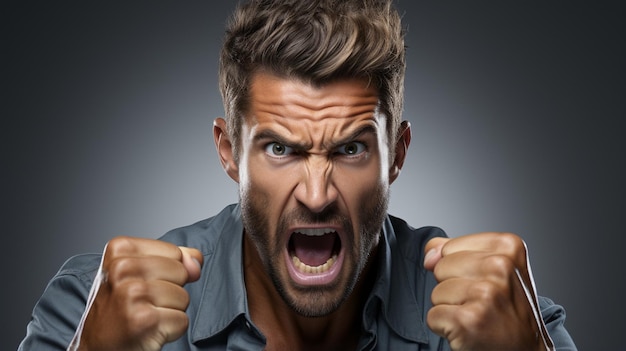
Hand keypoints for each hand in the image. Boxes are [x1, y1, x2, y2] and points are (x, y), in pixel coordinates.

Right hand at [77, 236, 202, 350]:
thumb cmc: (120, 308)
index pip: (175, 253)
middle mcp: (122, 269)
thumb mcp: (140, 272)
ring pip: (184, 297)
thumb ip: (174, 258)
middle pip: (181, 272)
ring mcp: (132, 294)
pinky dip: (171, 330)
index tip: (141, 283)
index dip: (167, 272)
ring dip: (171, 312)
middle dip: (171, 291)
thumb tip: (197, 261)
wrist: (98, 346)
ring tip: (145, 316)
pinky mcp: (144, 320)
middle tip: (143, 303)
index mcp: (120, 250)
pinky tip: (148, 331)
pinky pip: (182, 320)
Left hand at [424, 233, 553, 350]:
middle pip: (440, 267)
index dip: (458, 269)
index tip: (485, 283)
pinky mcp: (469, 320)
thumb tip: (429, 255)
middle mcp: (500, 266)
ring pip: (436, 292)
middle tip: (481, 302)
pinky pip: (433, 316)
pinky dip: (445, 327)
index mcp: (507, 246)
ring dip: (450, 308)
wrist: (526, 349)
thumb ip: (455, 252)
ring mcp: (485, 293)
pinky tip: (470, 330)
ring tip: (477, 316)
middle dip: (452, 287)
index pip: (447, 247)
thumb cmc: (508, 310)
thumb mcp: (492, 269)